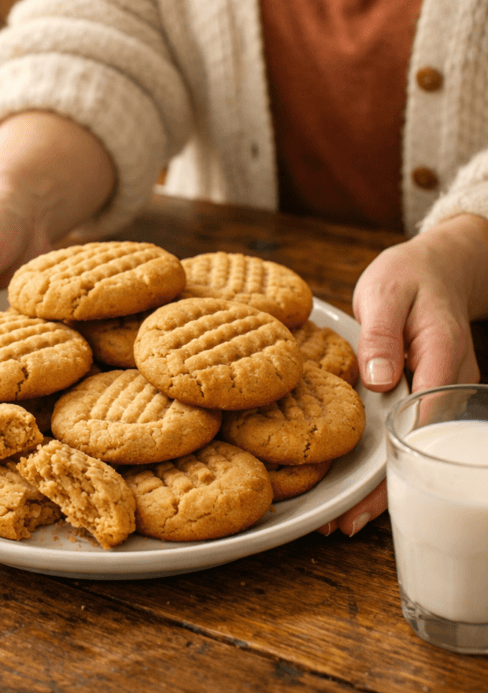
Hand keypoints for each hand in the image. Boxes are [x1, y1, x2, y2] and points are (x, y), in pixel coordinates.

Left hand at [317, 213, 487, 535]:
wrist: (438, 266)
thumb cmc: (409, 276)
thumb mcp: (386, 293)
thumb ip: (382, 335)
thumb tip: (379, 381)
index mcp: (440, 359)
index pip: (421, 425)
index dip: (396, 466)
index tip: (369, 500)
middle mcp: (445, 384)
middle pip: (418, 449)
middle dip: (386, 491)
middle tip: (347, 526)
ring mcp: (436, 392)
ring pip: (412, 447)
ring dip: (383, 484)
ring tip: (346, 519)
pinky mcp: (421, 392)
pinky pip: (406, 431)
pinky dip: (384, 458)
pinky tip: (358, 481)